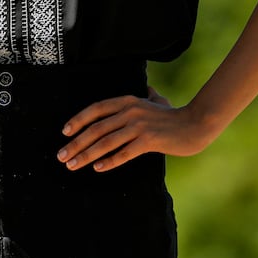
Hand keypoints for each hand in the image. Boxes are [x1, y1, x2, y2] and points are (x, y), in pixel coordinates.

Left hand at [57, 86, 212, 171]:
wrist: (196, 125)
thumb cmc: (174, 116)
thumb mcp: (158, 101)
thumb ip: (149, 96)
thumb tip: (148, 89)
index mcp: (128, 100)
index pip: (96, 109)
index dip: (78, 120)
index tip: (64, 133)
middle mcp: (131, 110)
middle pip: (96, 128)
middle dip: (76, 143)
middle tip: (62, 156)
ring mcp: (139, 125)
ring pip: (106, 141)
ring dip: (86, 155)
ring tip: (72, 166)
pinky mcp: (149, 140)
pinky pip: (124, 152)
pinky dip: (109, 161)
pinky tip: (97, 168)